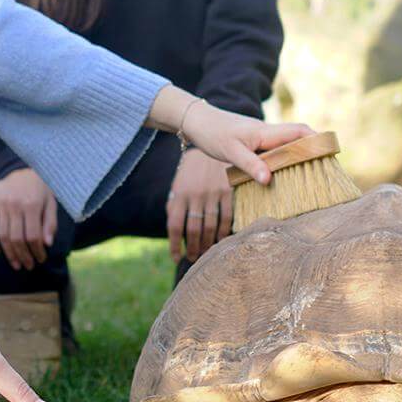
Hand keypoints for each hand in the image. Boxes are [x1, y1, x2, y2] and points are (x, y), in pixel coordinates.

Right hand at [0, 168, 56, 271]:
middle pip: (17, 238)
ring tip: (16, 264)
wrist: (22, 167)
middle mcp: (14, 205)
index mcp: (31, 205)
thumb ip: (50, 223)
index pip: (33, 236)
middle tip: (29, 266)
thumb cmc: (40, 188)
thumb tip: (47, 244)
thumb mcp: (51, 202)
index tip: (41, 259)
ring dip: (9, 253)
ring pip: (2, 235)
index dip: (37, 251)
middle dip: (24, 256)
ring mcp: (1, 204)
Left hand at [167, 148, 232, 262]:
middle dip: (193, 248)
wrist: (211, 142)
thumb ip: (175, 206)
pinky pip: (226, 217)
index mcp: (179, 194)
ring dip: (208, 244)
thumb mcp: (179, 185)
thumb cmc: (192, 171)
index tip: (176, 258)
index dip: (174, 245)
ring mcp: (212, 193)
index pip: (174, 226)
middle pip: (193, 230)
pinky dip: (224, 232)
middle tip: (194, 259)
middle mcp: (195, 195)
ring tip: (206, 254)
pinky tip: (221, 241)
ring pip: (210, 226)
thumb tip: (174, 233)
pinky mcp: (228, 191)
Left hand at [176, 99, 315, 185]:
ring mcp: (262, 138)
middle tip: (327, 165)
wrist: (197, 122)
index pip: (299, 131)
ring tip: (311, 172)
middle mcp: (268, 133)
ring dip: (299, 154)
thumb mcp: (230, 152)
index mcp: (266, 132)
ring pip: (287, 144)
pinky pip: (276, 150)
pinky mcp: (255, 143)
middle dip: (313, 147)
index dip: (316, 139)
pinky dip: (284, 159)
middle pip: (298, 137)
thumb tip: (268, 180)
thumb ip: (250, 165)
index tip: (331, 151)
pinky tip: (284, 173)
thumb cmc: (212, 134)